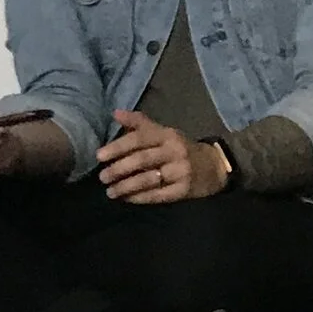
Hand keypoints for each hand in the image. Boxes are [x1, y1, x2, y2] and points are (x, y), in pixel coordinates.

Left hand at [96, 111, 228, 206]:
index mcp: (167, 135)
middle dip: (119, 169)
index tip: (99, 156)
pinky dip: (140, 197)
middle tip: (102, 177)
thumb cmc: (180, 148)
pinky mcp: (184, 190)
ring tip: (110, 192)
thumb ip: (140, 124)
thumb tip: (115, 113)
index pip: (139, 139)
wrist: (213, 166)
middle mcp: (174, 151)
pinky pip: (158, 195)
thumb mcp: (164, 133)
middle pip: (142, 160)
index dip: (118, 147)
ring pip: (148, 179)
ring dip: (126, 186)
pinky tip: (127, 199)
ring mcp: (180, 172)